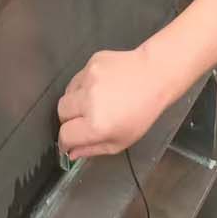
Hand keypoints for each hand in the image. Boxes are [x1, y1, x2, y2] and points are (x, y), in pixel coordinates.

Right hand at [58, 45, 168, 159]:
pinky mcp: (90, 64)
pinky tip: (100, 87)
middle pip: (61, 113)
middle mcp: (88, 101)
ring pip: (66, 95)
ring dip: (75, 102)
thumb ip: (93, 149)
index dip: (65, 142)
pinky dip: (83, 86)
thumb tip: (71, 153)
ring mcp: (88, 79)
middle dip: (68, 120)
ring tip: (94, 102)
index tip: (68, 143)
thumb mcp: (122, 141)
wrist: (155, 76)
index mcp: (96, 125)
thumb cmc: (142, 112)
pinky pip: (77, 79)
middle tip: (83, 121)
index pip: (65, 135)